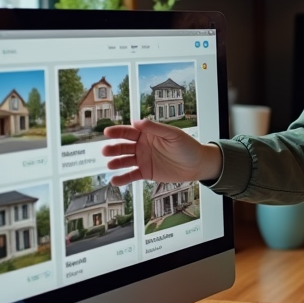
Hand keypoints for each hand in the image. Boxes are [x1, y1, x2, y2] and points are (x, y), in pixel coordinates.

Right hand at [101, 119, 222, 185]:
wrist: (197, 165)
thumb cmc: (187, 146)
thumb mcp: (173, 134)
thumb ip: (155, 128)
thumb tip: (136, 121)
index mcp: (147, 134)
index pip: (129, 131)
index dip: (117, 131)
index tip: (107, 132)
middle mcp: (142, 146)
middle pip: (124, 146)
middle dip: (114, 148)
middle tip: (106, 150)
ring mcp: (143, 159)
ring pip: (125, 160)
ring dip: (116, 162)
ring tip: (110, 164)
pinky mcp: (146, 172)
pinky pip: (131, 175)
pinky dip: (122, 178)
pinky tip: (114, 180)